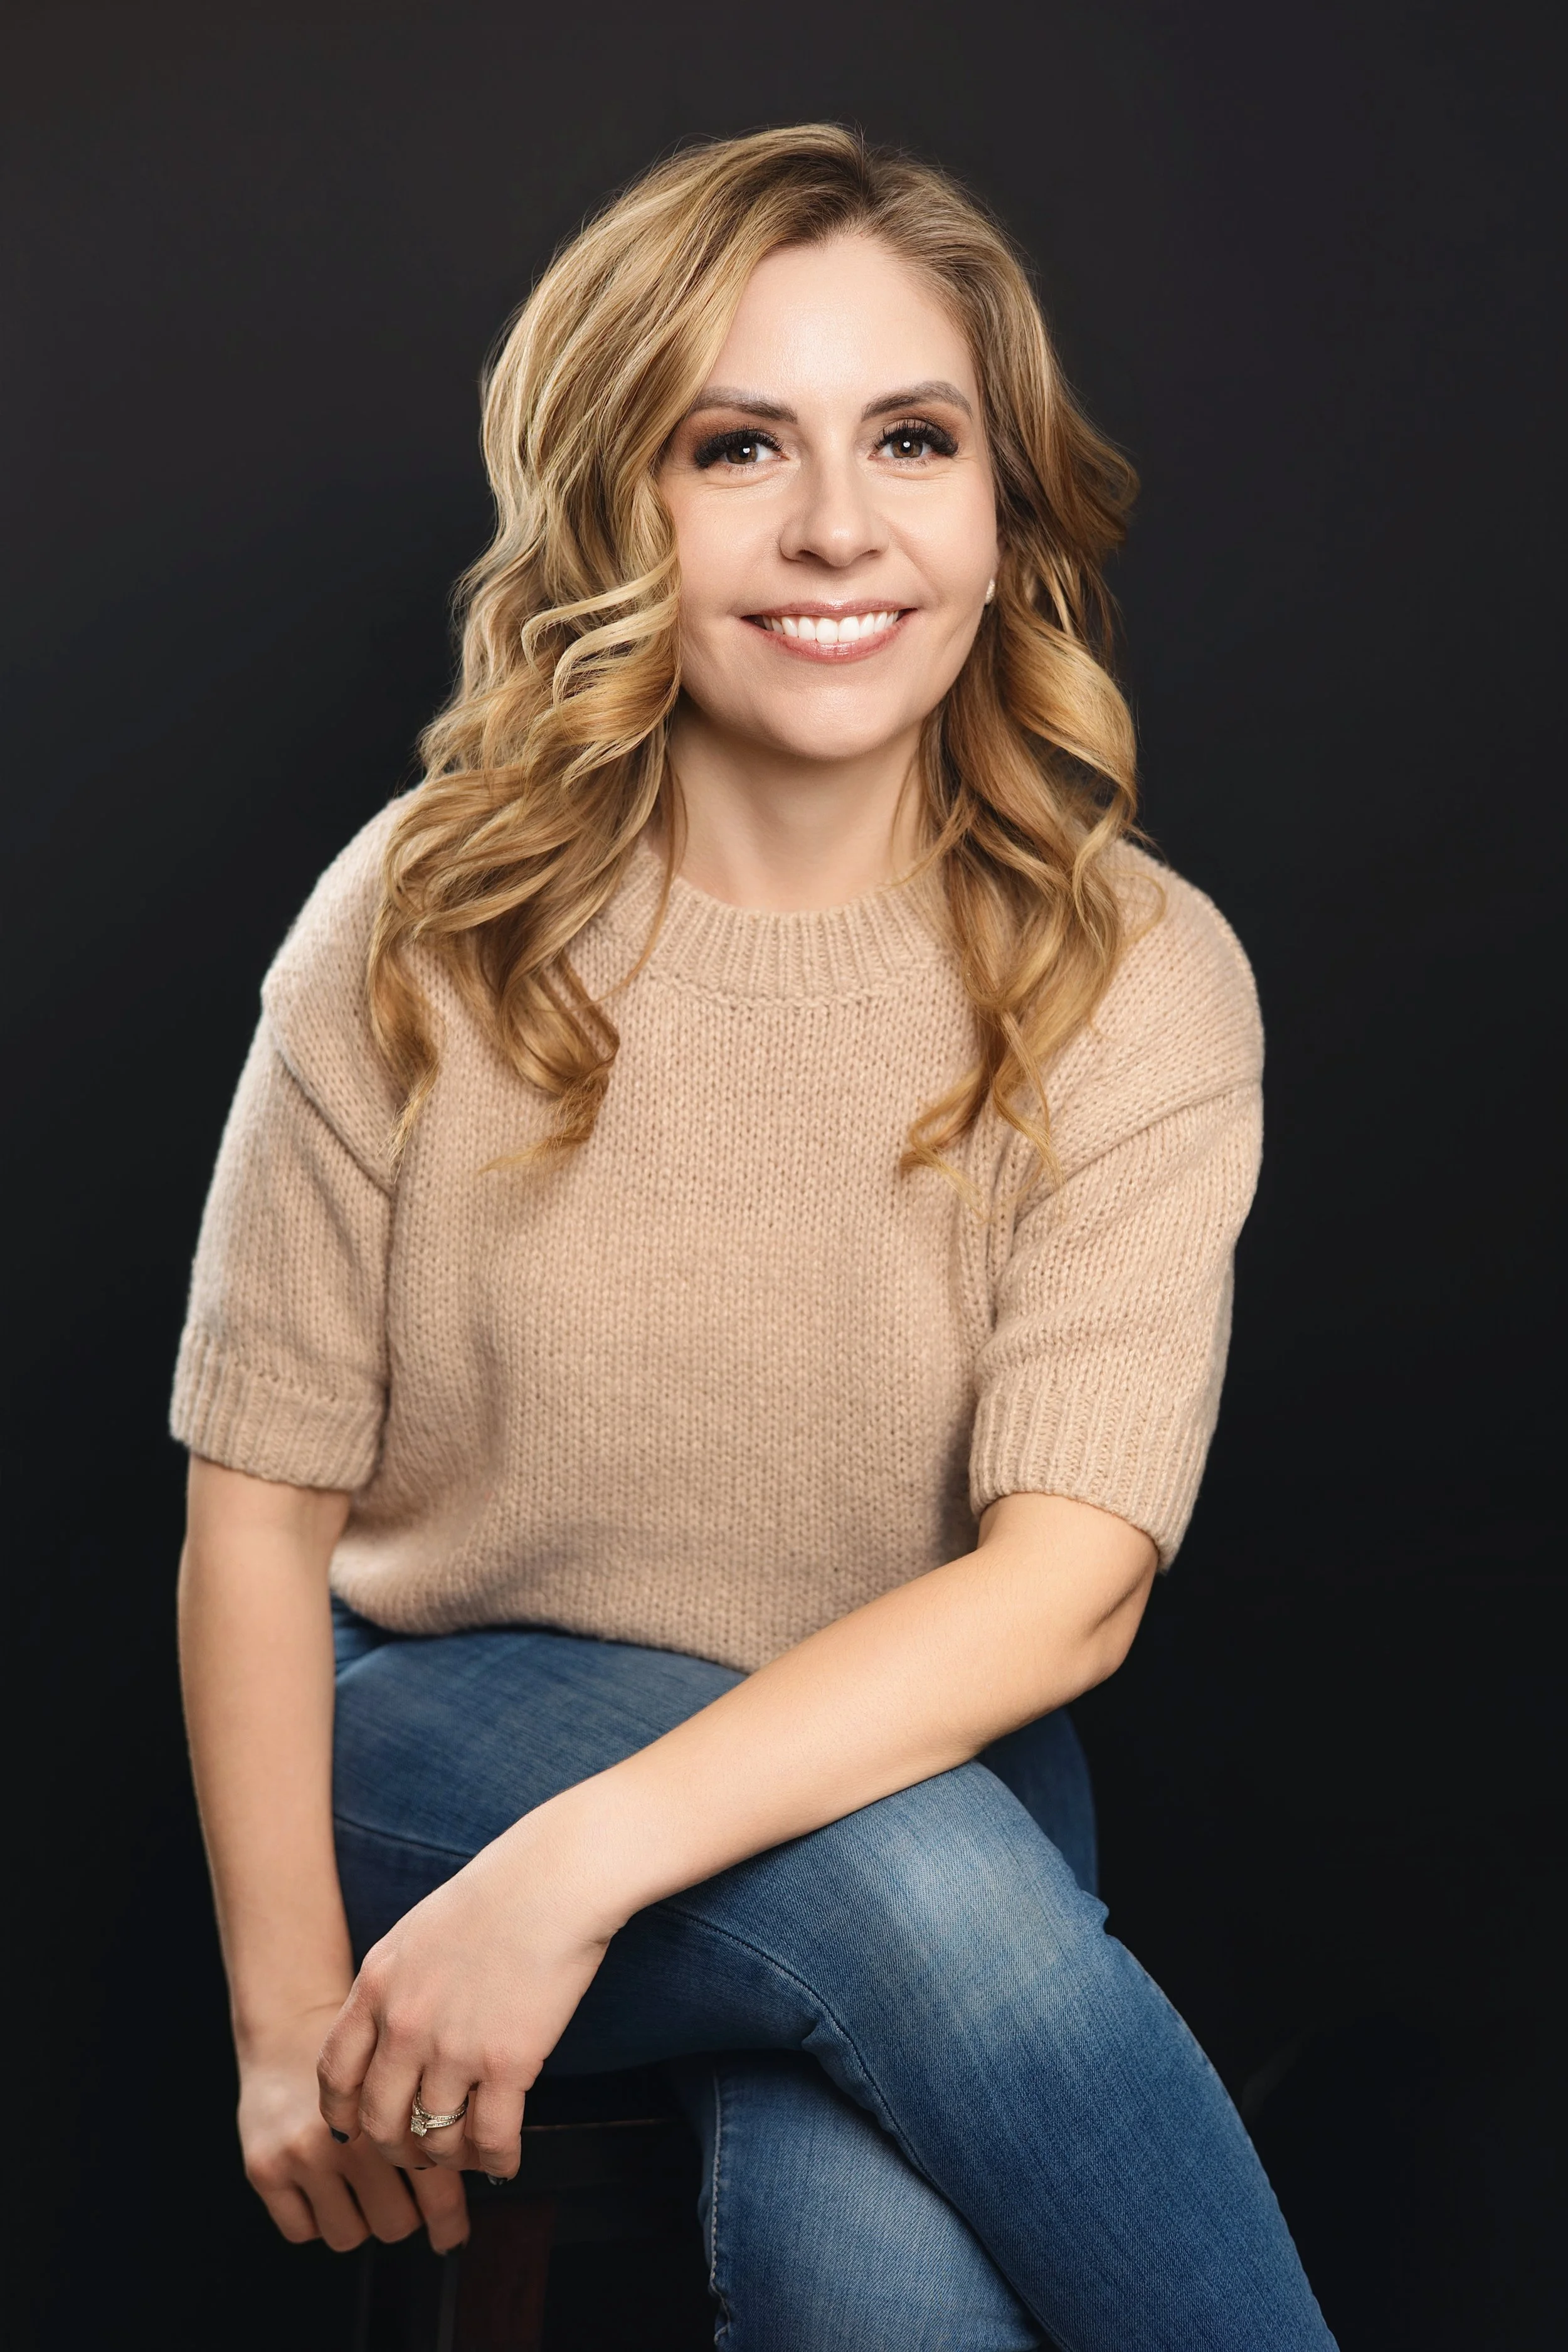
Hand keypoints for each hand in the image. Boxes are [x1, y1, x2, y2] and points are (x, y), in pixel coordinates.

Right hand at [240, 2001, 468, 2251]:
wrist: (292, 2022)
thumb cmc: (362, 2050)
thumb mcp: (411, 2066)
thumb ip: (440, 2115)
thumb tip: (477, 2166)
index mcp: (394, 2108)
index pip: (435, 2190)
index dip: (449, 2221)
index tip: (454, 2234)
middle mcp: (348, 2137)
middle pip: (394, 2223)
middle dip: (405, 2214)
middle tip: (404, 2195)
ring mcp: (303, 2155)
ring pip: (349, 2234)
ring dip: (361, 2218)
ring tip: (364, 2186)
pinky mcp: (265, 2168)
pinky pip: (303, 2230)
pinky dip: (318, 2218)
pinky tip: (327, 2185)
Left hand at [317, 1808, 616, 2179]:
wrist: (559, 1876)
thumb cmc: (499, 1891)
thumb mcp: (419, 1932)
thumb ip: (394, 1985)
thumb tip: (389, 2033)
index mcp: (377, 1984)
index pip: (335, 2073)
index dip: (342, 2113)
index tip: (356, 2128)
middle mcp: (405, 2023)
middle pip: (378, 2120)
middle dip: (394, 2148)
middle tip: (417, 2151)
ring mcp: (454, 2047)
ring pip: (432, 2140)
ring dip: (448, 2158)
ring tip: (466, 2155)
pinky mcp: (508, 2062)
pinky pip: (490, 2139)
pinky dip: (495, 2163)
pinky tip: (504, 2163)